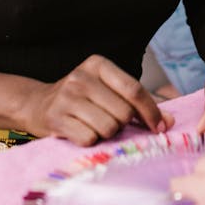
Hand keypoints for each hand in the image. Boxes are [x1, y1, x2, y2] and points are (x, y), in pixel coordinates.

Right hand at [20, 54, 174, 145]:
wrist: (36, 104)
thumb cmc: (81, 99)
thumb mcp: (107, 90)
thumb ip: (137, 103)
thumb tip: (168, 121)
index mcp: (98, 64)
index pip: (134, 89)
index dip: (151, 111)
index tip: (161, 127)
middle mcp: (81, 77)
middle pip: (123, 112)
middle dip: (123, 124)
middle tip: (110, 122)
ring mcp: (67, 97)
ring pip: (108, 127)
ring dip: (106, 134)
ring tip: (94, 126)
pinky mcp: (56, 118)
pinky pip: (89, 139)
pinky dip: (90, 141)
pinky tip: (80, 131)